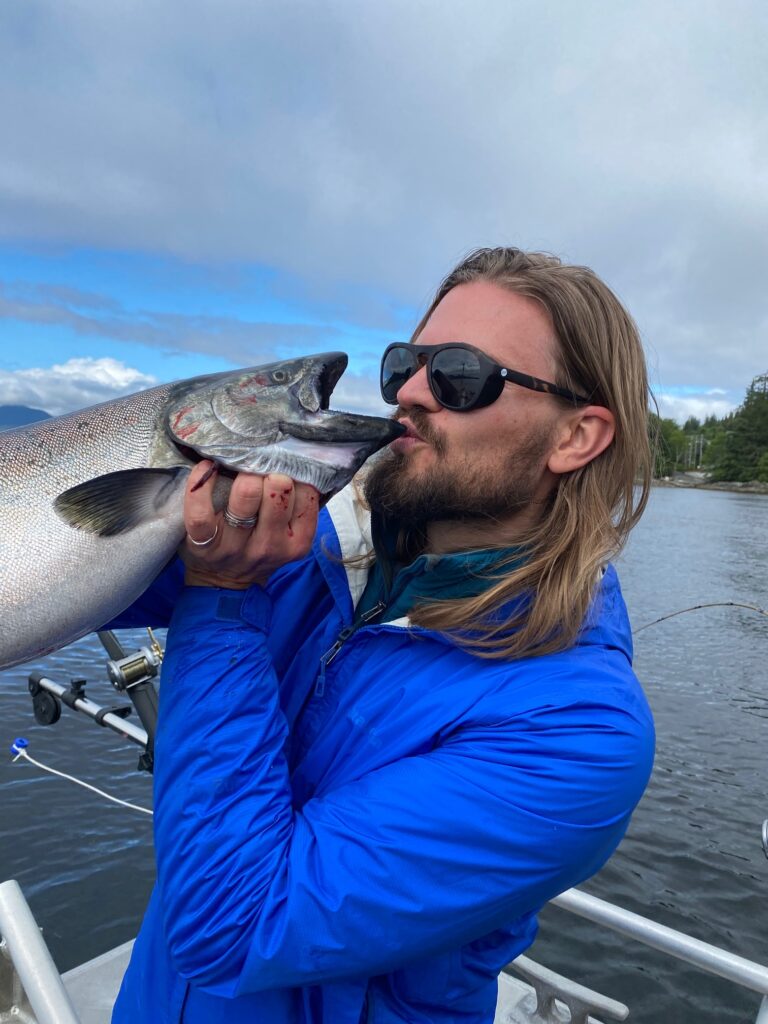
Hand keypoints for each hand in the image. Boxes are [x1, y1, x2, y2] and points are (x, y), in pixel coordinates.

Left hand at [180, 461, 319, 588]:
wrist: (225, 583)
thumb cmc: (259, 546)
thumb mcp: (290, 534)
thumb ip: (297, 504)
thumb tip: (296, 456)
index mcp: (297, 541)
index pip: (307, 491)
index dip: (295, 473)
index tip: (284, 468)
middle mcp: (270, 545)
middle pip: (279, 487)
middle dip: (270, 470)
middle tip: (260, 468)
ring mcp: (236, 546)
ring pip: (247, 491)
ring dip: (243, 472)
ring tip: (238, 469)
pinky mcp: (204, 542)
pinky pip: (201, 508)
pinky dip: (203, 481)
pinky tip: (206, 468)